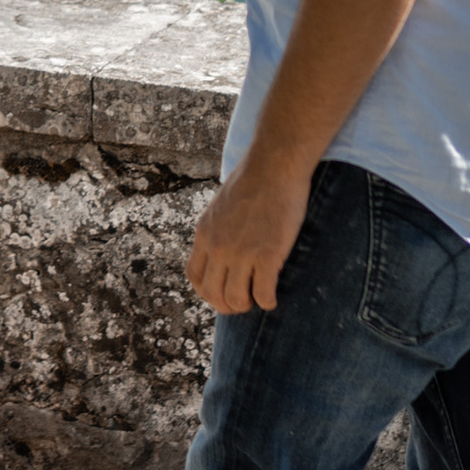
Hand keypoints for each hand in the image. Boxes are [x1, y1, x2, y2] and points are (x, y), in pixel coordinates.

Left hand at [185, 154, 313, 313]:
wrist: (274, 164)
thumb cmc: (254, 179)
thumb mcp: (222, 205)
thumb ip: (218, 228)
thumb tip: (224, 245)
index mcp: (204, 233)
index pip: (194, 277)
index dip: (208, 291)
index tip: (223, 291)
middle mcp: (217, 246)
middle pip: (212, 294)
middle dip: (227, 305)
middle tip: (243, 302)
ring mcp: (241, 253)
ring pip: (236, 300)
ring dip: (247, 305)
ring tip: (258, 298)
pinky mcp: (267, 255)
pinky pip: (263, 295)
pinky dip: (268, 301)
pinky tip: (273, 296)